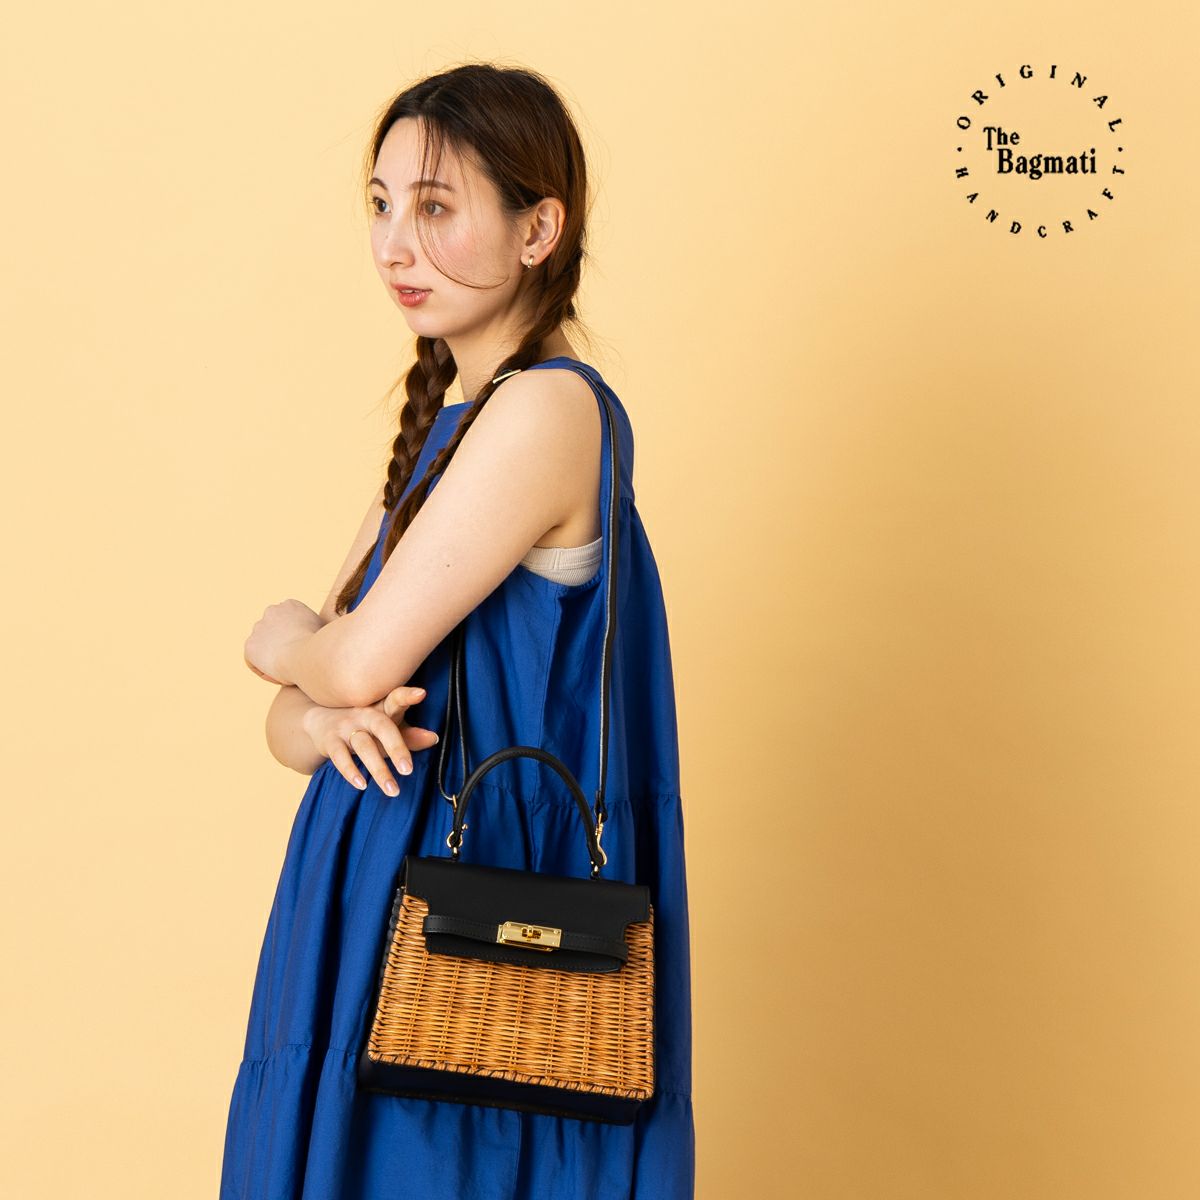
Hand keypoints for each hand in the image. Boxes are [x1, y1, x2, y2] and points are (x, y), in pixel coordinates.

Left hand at [244, 599, 323, 684]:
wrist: (311, 656)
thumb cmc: (324, 647)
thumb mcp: (325, 631)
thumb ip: (315, 628)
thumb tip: (323, 633)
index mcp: (290, 605)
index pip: (286, 621)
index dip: (294, 638)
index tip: (304, 650)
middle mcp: (272, 611)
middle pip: (273, 632)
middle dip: (280, 645)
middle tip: (294, 662)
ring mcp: (259, 627)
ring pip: (262, 647)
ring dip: (272, 658)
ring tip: (288, 671)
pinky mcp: (250, 645)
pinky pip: (254, 661)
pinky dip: (264, 670)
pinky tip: (280, 677)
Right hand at [302, 684, 439, 794]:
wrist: (320, 721)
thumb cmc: (365, 726)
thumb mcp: (387, 727)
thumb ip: (409, 735)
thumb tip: (434, 738)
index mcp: (382, 708)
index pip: (396, 698)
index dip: (407, 695)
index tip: (421, 694)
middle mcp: (364, 714)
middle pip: (382, 727)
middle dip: (396, 748)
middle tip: (408, 770)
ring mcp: (346, 726)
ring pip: (364, 747)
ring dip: (378, 770)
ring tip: (392, 790)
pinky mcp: (330, 741)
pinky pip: (340, 757)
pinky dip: (350, 771)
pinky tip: (362, 785)